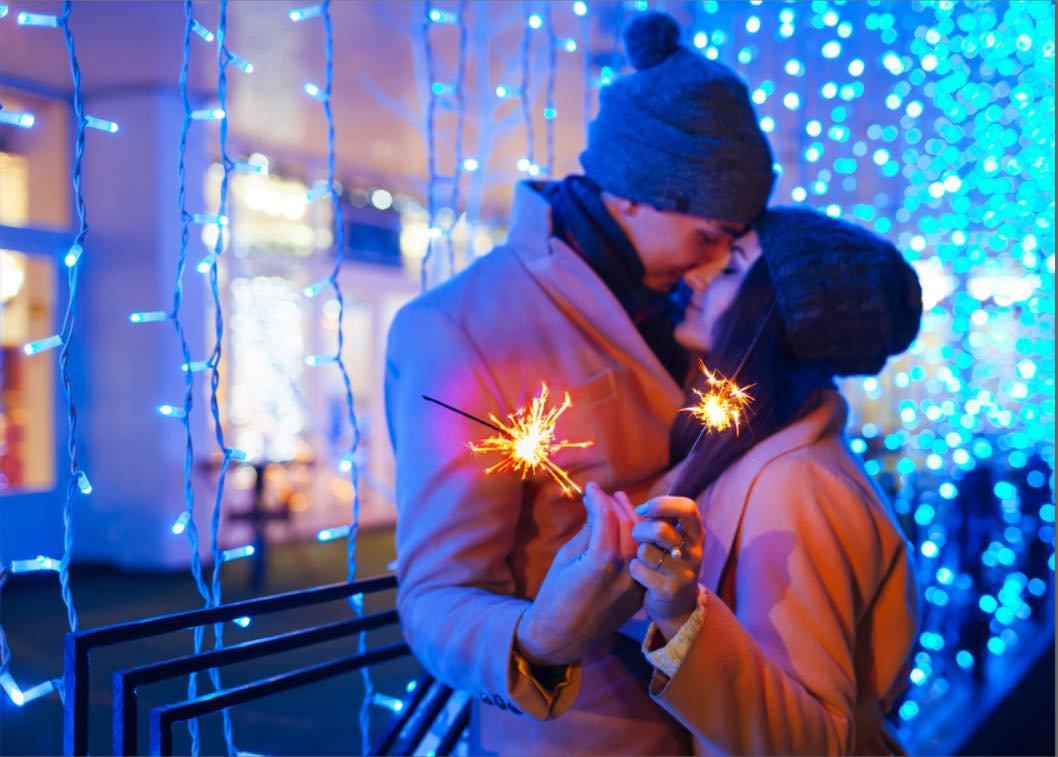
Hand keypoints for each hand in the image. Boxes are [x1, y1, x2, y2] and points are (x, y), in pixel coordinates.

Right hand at [516, 481, 643, 665]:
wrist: (561, 635)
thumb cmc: (555, 593)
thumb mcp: (566, 558)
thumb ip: (587, 532)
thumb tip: (596, 508)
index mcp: (601, 561)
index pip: (606, 516)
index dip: (598, 498)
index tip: (590, 488)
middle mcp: (623, 572)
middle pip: (627, 525)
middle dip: (615, 505)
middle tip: (604, 494)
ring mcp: (634, 584)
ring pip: (640, 541)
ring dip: (631, 519)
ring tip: (619, 504)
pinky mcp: (638, 594)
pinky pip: (642, 560)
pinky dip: (637, 542)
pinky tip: (629, 530)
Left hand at [629, 496, 704, 640]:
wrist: (676, 608)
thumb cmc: (664, 564)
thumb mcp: (665, 539)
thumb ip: (649, 518)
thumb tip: (617, 496)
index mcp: (695, 534)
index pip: (687, 508)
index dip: (662, 504)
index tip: (642, 509)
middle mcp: (695, 552)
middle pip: (661, 529)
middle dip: (639, 530)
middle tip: (635, 537)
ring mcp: (684, 573)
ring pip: (645, 550)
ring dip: (635, 553)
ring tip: (640, 560)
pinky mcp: (669, 590)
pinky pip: (638, 569)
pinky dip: (633, 570)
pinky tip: (640, 577)